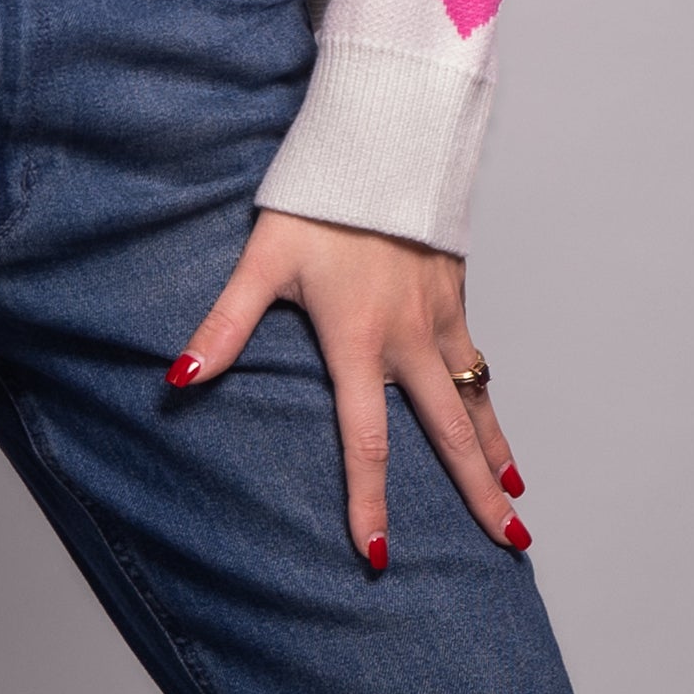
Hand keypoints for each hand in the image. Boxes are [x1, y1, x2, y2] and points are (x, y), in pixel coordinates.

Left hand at [167, 210, 528, 568]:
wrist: (382, 138)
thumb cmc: (318, 199)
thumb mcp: (264, 258)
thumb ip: (224, 323)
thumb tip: (179, 377)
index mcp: (359, 340)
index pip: (365, 439)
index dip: (369, 500)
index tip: (378, 555)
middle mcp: (408, 339)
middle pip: (449, 433)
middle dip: (476, 493)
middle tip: (507, 545)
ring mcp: (439, 316)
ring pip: (474, 398)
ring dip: (494, 451)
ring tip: (515, 499)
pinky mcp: (454, 292)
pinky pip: (478, 358)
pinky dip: (491, 398)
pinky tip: (495, 420)